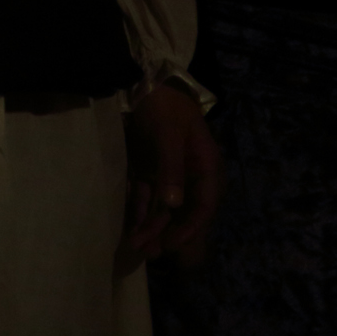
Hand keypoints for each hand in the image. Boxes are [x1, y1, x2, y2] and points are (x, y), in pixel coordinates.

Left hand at [124, 82, 221, 263]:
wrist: (144, 81)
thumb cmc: (164, 106)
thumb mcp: (168, 134)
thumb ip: (171, 168)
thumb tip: (174, 204)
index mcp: (205, 167)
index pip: (203, 207)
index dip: (189, 229)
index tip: (171, 245)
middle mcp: (191, 177)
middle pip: (184, 214)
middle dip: (169, 235)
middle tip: (150, 254)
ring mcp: (170, 176)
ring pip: (164, 210)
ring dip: (152, 228)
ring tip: (136, 247)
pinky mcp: (151, 174)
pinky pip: (148, 200)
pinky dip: (141, 214)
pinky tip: (131, 230)